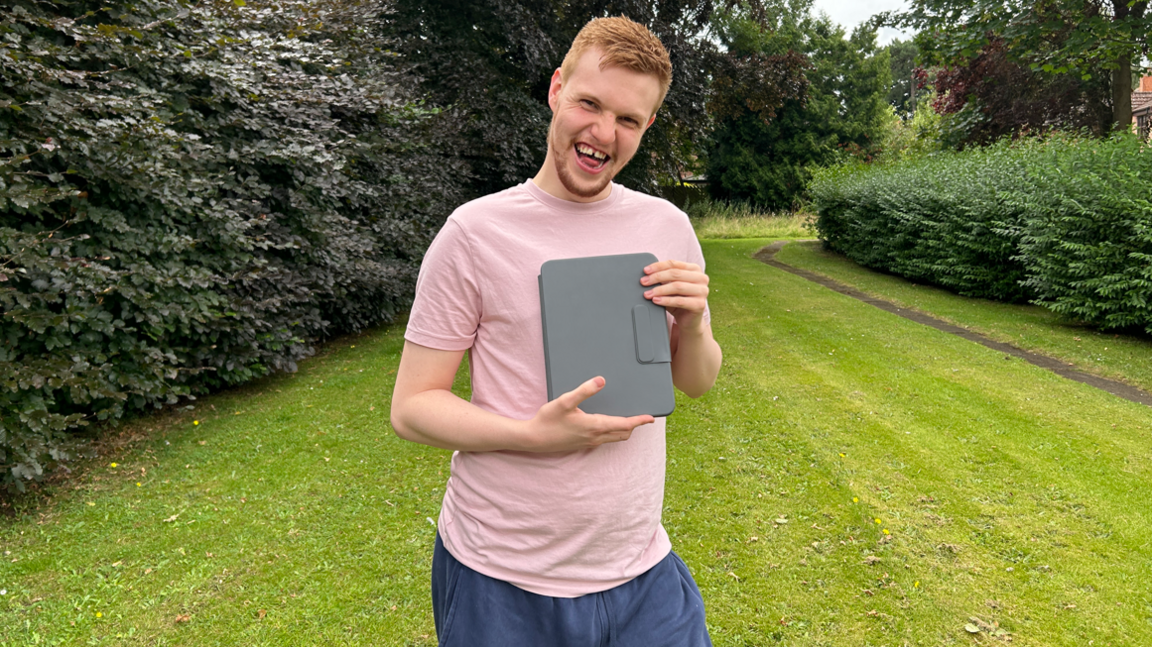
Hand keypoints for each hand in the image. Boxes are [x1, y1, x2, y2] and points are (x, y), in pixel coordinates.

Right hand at [523, 376, 654, 451]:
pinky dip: (613, 433)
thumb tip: (601, 380)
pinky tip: (607, 425)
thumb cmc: (548, 420)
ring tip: (629, 421)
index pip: (624, 424)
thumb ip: (584, 390)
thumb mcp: (565, 401)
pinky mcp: (582, 445)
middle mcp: (595, 437)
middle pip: (622, 433)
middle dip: (634, 426)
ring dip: (624, 430)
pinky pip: (604, 440)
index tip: (650, 418)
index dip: (639, 421)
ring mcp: (589, 443)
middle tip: (643, 418)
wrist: (533, 439)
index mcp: (594, 426)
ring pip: (614, 438)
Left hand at [640, 259, 708, 332]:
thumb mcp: (671, 286)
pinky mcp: (700, 304)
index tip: (645, 271)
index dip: (658, 266)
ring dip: (659, 290)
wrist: (689, 320)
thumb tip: (647, 274)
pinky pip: (679, 301)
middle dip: (657, 277)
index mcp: (695, 269)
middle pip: (675, 274)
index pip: (674, 264)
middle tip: (644, 282)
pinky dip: (665, 300)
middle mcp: (701, 278)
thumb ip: (664, 278)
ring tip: (648, 293)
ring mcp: (702, 291)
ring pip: (677, 286)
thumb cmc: (679, 300)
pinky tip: (656, 300)